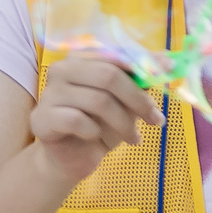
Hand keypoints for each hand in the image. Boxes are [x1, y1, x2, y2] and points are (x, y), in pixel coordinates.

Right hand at [31, 56, 159, 185]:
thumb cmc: (99, 125)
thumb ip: (140, 81)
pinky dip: (94, 132)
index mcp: (81, 58)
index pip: (115, 54)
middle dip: (138, 100)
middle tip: (156, 120)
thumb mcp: (125, 102)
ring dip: (123, 123)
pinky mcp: (42, 118)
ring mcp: (49, 93)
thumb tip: (166, 63)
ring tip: (133, 138)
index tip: (170, 69)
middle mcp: (62, 69)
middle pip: (108, 76)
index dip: (144, 61)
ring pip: (98, 101)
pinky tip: (96, 139)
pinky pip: (78, 121)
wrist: (71, 158)